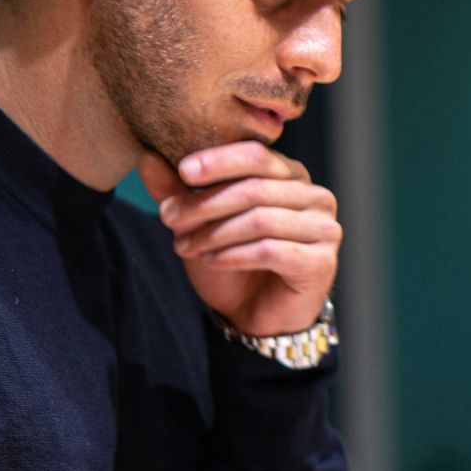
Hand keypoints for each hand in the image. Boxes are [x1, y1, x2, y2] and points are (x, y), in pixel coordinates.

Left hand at [136, 143, 340, 336]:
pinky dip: (235, 255)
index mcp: (291, 175)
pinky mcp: (321, 262)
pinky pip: (272, 251)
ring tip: (184, 247)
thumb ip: (177, 191)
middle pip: (254, 188)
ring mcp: (324, 228)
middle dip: (205, 204)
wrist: (255, 315)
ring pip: (261, 219)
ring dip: (215, 233)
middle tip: (169, 219)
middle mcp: (314, 196)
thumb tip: (146, 156)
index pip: (257, 155)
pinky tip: (212, 261)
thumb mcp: (198, 223)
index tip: (183, 171)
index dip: (219, 161)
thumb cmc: (232, 262)